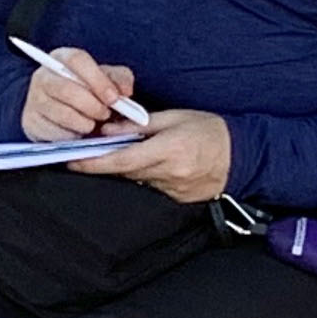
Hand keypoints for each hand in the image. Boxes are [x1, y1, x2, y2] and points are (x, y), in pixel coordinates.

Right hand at [19, 45, 143, 142]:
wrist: (58, 109)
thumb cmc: (85, 90)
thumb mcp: (105, 79)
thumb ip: (119, 80)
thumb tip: (125, 91)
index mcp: (62, 58)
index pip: (77, 60)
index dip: (97, 80)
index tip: (114, 99)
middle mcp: (43, 75)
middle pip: (66, 89)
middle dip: (91, 106)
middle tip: (105, 115)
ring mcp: (34, 99)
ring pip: (60, 113)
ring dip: (83, 123)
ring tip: (92, 124)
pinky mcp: (30, 121)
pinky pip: (54, 132)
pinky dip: (71, 136)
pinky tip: (78, 132)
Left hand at [67, 104, 232, 204]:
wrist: (243, 156)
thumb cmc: (210, 131)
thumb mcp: (176, 117)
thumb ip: (141, 124)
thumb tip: (109, 130)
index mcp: (169, 149)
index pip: (123, 159)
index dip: (94, 162)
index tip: (73, 160)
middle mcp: (169, 173)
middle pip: (124, 172)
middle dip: (104, 163)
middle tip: (85, 153)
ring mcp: (173, 190)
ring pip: (135, 181)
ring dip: (124, 170)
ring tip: (121, 155)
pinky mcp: (176, 199)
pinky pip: (149, 188)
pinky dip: (141, 177)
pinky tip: (145, 166)